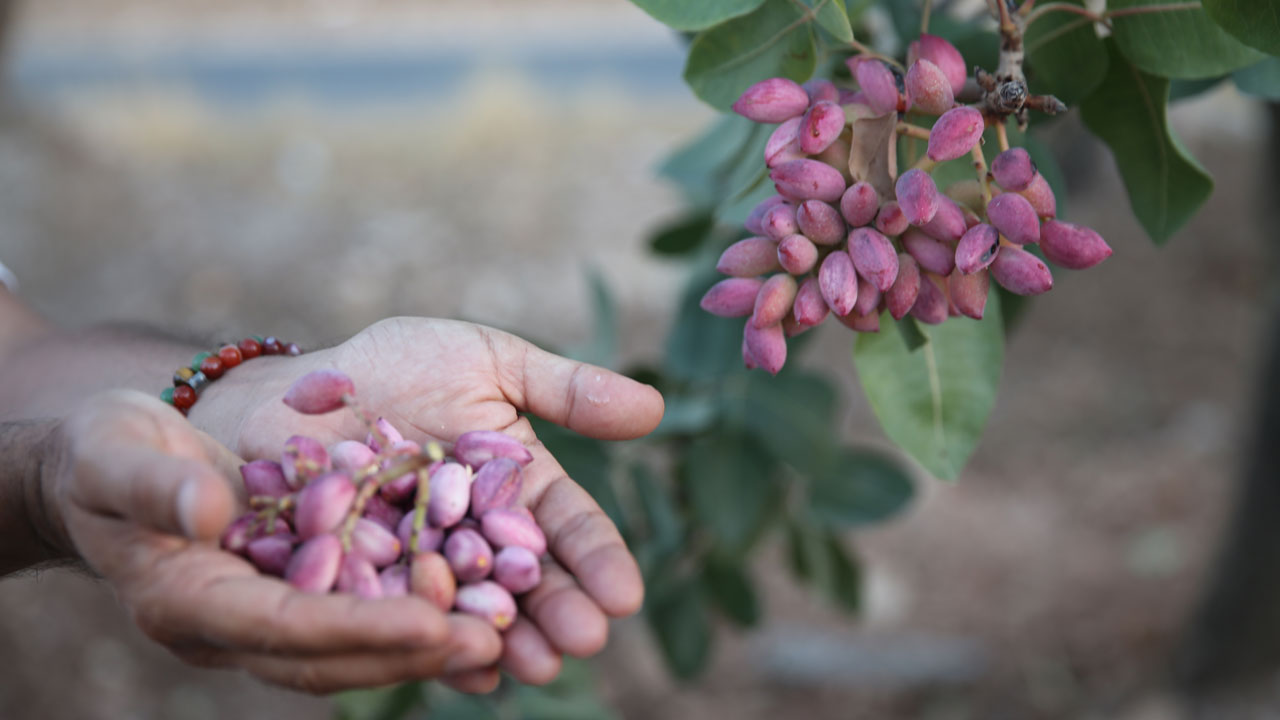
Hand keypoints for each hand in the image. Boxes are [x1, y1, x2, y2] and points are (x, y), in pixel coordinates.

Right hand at [44, 390, 503, 692]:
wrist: (111, 462)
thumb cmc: (104, 455)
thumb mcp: (115, 455)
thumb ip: (156, 485)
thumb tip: (209, 510)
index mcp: (188, 601)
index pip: (282, 627)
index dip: (357, 629)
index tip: (431, 623)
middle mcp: (236, 623)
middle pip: (332, 654)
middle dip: (411, 651)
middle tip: (495, 642)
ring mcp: (269, 612)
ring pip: (356, 643)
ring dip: (428, 642)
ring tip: (508, 634)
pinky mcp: (298, 587)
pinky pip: (363, 608)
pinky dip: (417, 610)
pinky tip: (480, 598)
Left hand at [194, 318, 664, 690]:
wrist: (290, 388)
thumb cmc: (395, 364)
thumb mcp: (488, 361)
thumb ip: (565, 390)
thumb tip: (655, 408)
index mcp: (517, 485)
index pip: (568, 525)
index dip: (597, 559)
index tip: (625, 594)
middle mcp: (478, 535)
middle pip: (527, 578)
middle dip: (558, 611)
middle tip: (583, 641)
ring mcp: (425, 567)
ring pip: (472, 609)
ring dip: (506, 639)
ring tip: (531, 665)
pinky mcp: (367, 589)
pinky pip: (402, 622)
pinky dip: (431, 647)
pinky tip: (462, 670)